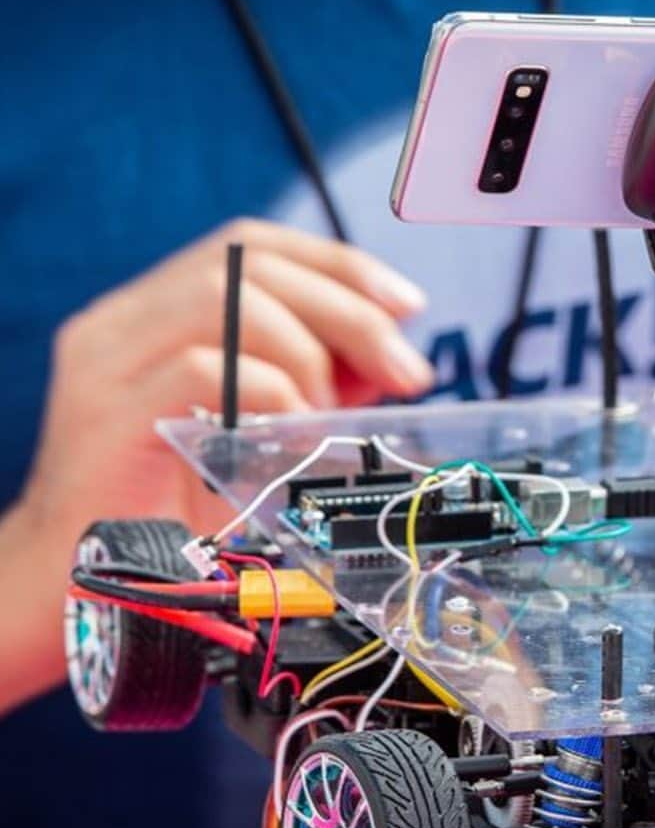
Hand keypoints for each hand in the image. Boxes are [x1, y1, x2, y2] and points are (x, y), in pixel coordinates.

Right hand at [1, 219, 432, 711]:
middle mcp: (122, 319)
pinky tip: (295, 433)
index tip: (405, 305)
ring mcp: (107, 361)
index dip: (337, 265)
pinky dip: (273, 394)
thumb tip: (385, 356)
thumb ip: (311, 382)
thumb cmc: (172, 505)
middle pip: (248, 263)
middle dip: (348, 308)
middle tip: (407, 369)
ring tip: (331, 415)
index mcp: (154, 312)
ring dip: (309, 353)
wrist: (75, 580)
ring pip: (226, 297)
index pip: (252, 247)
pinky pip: (204, 369)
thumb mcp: (257, 428)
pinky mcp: (107, 412)